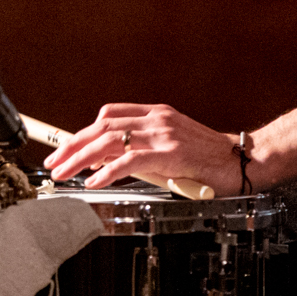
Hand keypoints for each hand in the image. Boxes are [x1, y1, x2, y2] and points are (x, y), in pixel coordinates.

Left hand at [42, 103, 246, 196]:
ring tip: (64, 174)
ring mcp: (163, 134)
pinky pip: (130, 160)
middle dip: (72, 144)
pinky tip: (94, 182)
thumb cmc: (209, 158)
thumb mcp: (171, 147)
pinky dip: (107, 171)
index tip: (64, 147)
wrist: (243, 162)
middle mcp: (157, 119)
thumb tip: (107, 162)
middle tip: (53, 162)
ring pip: (110, 140)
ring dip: (80, 158)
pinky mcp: (170, 153)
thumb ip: (142, 149)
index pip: (109, 114)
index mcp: (156, 113)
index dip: (83, 131)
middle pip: (102, 126)